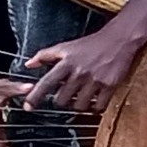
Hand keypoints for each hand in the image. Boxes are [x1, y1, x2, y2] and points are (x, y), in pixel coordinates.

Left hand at [21, 21, 146, 116]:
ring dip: (78, 105)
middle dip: (62, 100)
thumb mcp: (66, 46)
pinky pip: (98, 107)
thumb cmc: (91, 44)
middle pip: (62, 100)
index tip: (28, 107)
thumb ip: (45, 55)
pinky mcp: (109, 86)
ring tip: (81, 96)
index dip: (35, 97)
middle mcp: (79, 73)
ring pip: (79, 106)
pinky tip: (95, 100)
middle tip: (67, 95)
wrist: (118, 40)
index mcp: (67, 63)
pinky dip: (95, 107)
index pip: (46, 82)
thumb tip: (28, 64)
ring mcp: (95, 80)